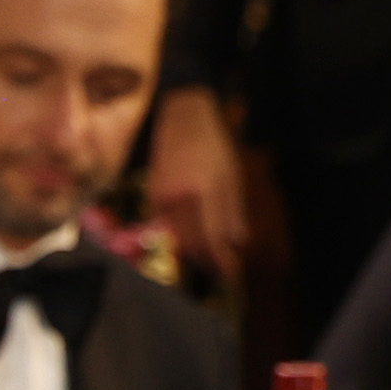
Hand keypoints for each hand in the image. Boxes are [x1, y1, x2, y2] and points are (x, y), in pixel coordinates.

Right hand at [147, 87, 248, 281]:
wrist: (181, 116)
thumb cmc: (212, 143)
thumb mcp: (231, 174)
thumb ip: (232, 210)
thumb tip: (237, 241)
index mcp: (202, 193)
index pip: (210, 240)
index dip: (220, 261)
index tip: (230, 273)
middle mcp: (178, 200)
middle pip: (191, 245)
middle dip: (207, 260)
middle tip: (222, 270)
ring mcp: (162, 199)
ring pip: (178, 238)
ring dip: (194, 250)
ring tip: (211, 255)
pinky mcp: (153, 197)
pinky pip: (168, 226)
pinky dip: (182, 235)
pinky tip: (194, 234)